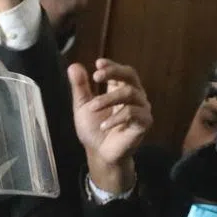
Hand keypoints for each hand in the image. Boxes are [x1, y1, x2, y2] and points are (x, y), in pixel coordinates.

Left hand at [68, 60, 152, 194]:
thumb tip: (73, 66)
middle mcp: (134, 95)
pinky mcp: (144, 123)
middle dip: (114, 72)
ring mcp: (141, 108)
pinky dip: (116, 118)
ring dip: (108, 98)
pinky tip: (103, 125)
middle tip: (96, 76)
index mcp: (120, 89)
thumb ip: (80, 88)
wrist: (100, 154)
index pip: (120, 71)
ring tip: (92, 107)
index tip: (98, 63)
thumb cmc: (94, 129)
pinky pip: (133, 114)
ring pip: (130, 93)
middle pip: (130, 75)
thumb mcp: (83, 107)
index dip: (111, 65)